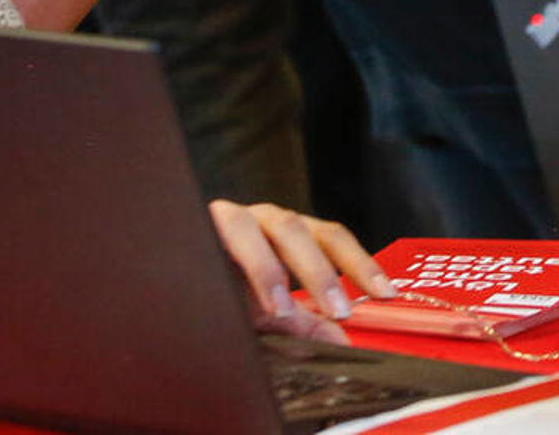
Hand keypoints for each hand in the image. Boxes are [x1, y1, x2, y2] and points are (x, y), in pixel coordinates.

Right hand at [207, 200, 398, 343]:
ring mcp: (232, 216)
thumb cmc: (224, 291)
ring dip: (270, 269)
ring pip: (255, 227)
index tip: (386, 294)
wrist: (172, 276)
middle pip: (302, 230)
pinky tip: (231, 289)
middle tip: (338, 310)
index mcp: (291, 233)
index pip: (332, 238)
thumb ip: (306, 324)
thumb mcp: (271, 313)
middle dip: (321, 272)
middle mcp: (265, 219)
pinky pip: (217, 231)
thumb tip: (342, 342)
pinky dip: (228, 260)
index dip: (360, 263)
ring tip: (282, 308)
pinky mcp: (199, 222)